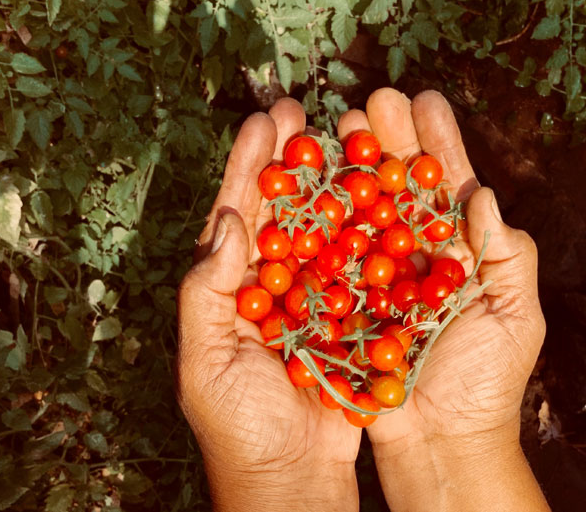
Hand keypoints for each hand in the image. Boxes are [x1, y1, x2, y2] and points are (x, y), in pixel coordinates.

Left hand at [176, 99, 359, 511]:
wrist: (293, 478)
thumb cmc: (240, 427)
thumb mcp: (205, 362)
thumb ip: (207, 292)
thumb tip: (229, 221)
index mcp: (230, 289)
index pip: (238, 215)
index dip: (249, 166)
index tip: (264, 120)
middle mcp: (272, 285)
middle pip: (282, 211)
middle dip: (289, 160)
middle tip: (301, 110)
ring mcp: (314, 298)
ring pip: (324, 231)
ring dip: (333, 185)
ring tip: (345, 139)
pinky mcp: (350, 318)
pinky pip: (360, 269)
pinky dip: (369, 234)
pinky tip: (381, 198)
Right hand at [336, 89, 548, 510]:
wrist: (441, 441)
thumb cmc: (486, 383)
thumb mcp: (516, 318)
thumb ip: (508, 255)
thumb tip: (485, 195)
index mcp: (463, 253)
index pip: (450, 188)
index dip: (439, 143)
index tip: (424, 101)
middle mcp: (419, 257)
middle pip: (403, 190)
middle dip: (390, 143)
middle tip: (373, 100)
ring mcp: (380, 276)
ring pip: (366, 213)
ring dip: (355, 169)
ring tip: (341, 126)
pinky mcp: (348, 301)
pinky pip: (335, 257)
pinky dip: (326, 222)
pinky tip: (315, 185)